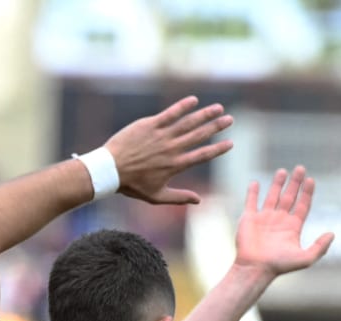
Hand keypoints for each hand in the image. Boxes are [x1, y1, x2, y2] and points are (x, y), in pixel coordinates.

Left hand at [104, 97, 234, 206]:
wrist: (110, 170)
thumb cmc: (132, 185)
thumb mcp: (156, 196)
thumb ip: (179, 197)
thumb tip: (199, 200)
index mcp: (175, 165)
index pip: (202, 155)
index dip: (218, 149)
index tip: (230, 143)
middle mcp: (172, 149)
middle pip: (199, 136)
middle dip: (216, 127)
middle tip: (230, 120)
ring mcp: (162, 136)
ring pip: (188, 122)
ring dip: (205, 114)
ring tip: (219, 108)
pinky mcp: (150, 125)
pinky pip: (170, 114)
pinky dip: (182, 106)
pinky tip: (194, 100)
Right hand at [233, 168, 333, 279]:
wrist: (255, 269)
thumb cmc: (279, 265)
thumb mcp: (305, 259)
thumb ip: (320, 247)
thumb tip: (332, 234)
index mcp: (292, 227)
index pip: (303, 205)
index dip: (307, 193)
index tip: (311, 180)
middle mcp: (279, 220)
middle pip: (290, 197)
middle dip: (295, 183)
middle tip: (300, 168)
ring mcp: (264, 218)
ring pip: (272, 196)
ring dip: (277, 183)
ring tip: (283, 170)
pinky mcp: (249, 219)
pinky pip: (251, 201)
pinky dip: (253, 192)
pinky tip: (256, 182)